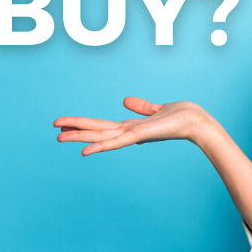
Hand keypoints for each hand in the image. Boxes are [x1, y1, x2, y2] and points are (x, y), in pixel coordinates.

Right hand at [54, 97, 210, 155]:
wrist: (198, 123)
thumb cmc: (183, 117)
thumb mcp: (157, 109)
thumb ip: (141, 106)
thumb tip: (125, 100)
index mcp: (132, 127)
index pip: (102, 126)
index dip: (83, 124)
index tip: (65, 125)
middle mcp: (130, 133)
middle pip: (97, 131)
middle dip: (75, 131)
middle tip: (54, 132)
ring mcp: (134, 136)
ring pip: (101, 136)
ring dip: (80, 137)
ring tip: (59, 138)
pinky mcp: (141, 136)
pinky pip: (117, 142)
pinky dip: (101, 146)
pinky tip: (85, 150)